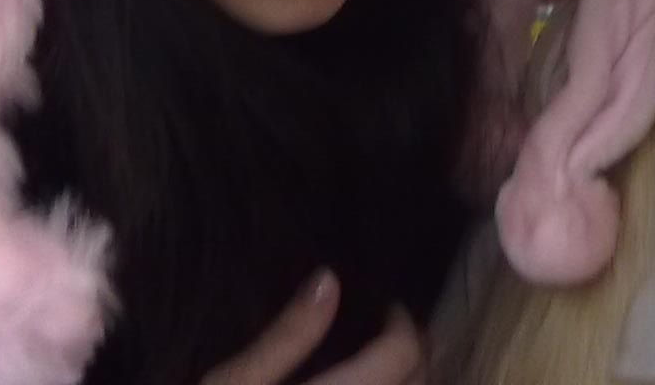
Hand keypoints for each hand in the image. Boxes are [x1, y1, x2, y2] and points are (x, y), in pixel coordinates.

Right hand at [200, 271, 424, 384]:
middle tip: (386, 333)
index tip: (385, 307)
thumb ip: (286, 336)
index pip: (401, 355)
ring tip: (383, 367)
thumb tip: (328, 279)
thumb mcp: (235, 383)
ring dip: (409, 382)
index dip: (401, 323)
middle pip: (419, 383)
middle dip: (414, 353)